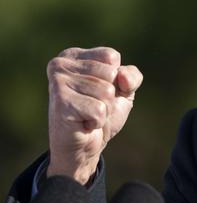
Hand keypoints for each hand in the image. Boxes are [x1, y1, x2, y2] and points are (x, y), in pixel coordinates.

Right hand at [46, 47, 142, 184]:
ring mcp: (58, 82)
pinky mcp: (60, 103)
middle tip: (92, 105)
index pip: (111, 56)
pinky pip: (99, 109)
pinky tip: (83, 124)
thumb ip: (132, 76)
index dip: (116, 78)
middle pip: (110, 73)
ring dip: (103, 109)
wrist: (85, 147)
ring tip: (87, 114)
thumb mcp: (124, 89)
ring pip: (106, 91)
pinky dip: (97, 120)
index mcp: (74, 55)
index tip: (99, 90)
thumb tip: (121, 76)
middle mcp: (61, 64)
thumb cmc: (102, 112)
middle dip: (110, 95)